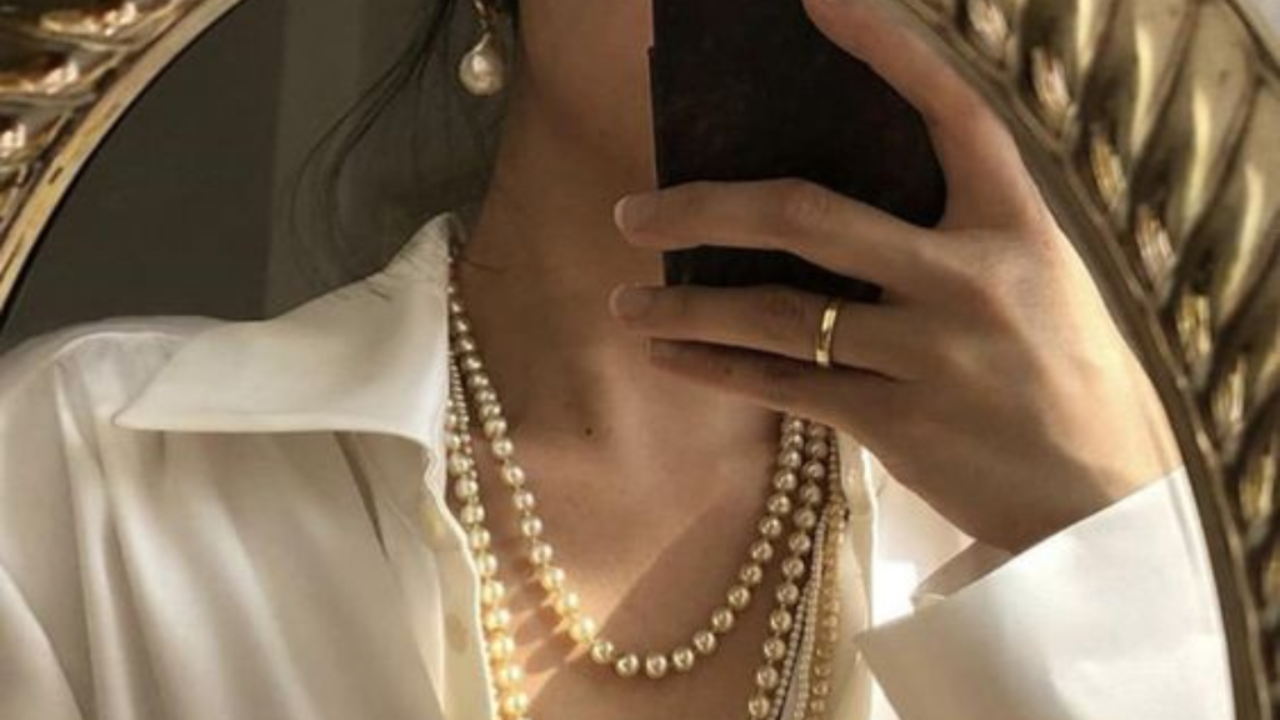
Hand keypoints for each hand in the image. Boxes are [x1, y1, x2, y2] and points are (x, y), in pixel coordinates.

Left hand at [606, 0, 1180, 552]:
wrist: (1097, 495)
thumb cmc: (1060, 373)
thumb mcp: (1035, 279)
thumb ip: (953, 233)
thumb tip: (824, 207)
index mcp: (1015, 225)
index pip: (950, 111)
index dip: (888, 46)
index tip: (820, 0)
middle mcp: (970, 279)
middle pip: (809, 217)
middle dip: (705, 209)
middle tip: (633, 213)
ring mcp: (931, 354)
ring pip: (777, 313)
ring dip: (687, 308)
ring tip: (625, 304)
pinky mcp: (898, 423)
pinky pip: (783, 386)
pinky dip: (716, 370)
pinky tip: (668, 358)